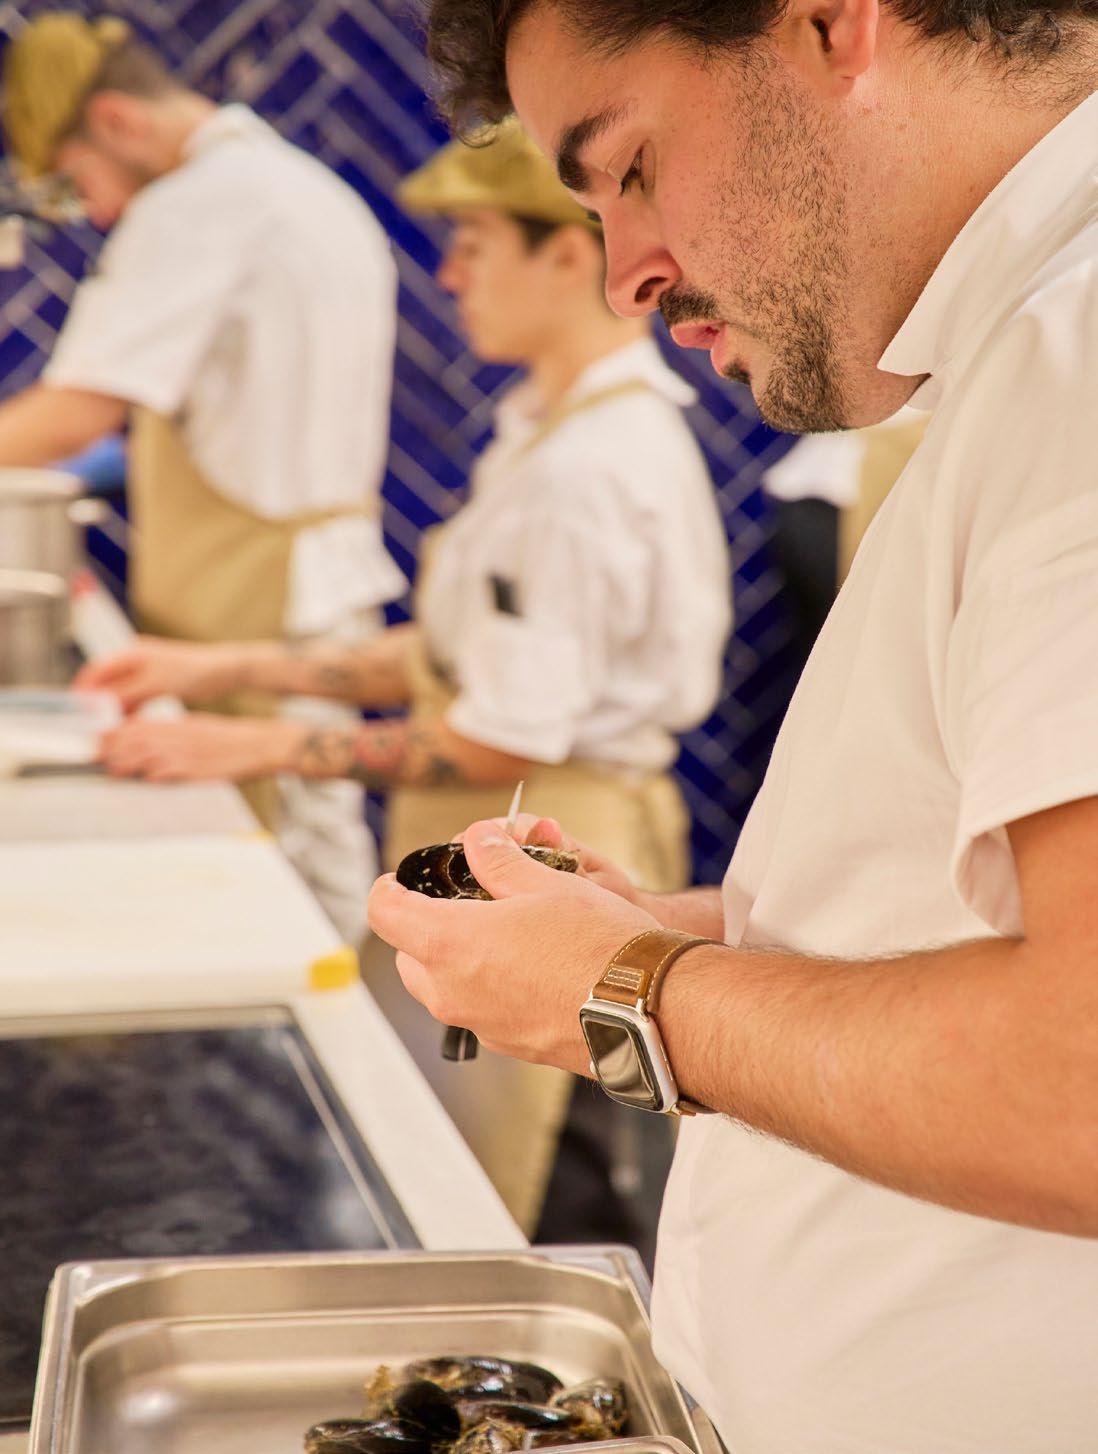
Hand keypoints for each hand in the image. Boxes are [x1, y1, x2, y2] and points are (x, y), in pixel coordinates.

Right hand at [74, 637, 244, 711]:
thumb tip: (99, 705)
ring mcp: (147, 671)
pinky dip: (131, 709)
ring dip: (114, 708)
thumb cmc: (193, 672)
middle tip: (92, 723)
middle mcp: (136, 660)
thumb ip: (126, 693)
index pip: (96, 670)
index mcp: (132, 653)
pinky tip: (130, 724)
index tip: (77, 711)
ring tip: (109, 728)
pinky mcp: (158, 684)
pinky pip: (136, 698)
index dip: (84, 689)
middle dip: (97, 702)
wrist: (224, 672)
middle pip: (106, 682)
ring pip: (121, 692)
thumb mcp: (156, 684)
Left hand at [97, 713, 305, 782]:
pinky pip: (168, 772)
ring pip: (146, 755)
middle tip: (95, 756)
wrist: (256, 743)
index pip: (137, 725)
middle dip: (112, 748)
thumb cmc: (227, 739)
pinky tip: (145, 779)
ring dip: (126, 763)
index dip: (114, 733)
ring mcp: (184, 752)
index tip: (97, 739)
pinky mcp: (195, 769)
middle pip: (135, 740)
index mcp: (176, 724)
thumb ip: (170, 733)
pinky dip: (153, 775)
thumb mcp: (196, 727)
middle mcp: (177, 736)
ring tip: (114, 771)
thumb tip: (145, 740)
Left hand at [368, 818, 660, 1073]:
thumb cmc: (598, 943)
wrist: (650, 1008)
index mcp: (449, 945)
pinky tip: (531, 962)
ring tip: (502, 928)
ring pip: (443, 987)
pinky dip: (488, 984)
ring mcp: (481, 1024)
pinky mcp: (511, 1045)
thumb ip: (498, 862)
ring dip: (456, 957)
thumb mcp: (546, 882)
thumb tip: (478, 842)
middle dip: (424, 925)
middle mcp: (453, 993)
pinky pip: (480, 1009)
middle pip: (409, 955)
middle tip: (460, 899)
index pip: (385, 913)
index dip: (388, 888)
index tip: (400, 878)